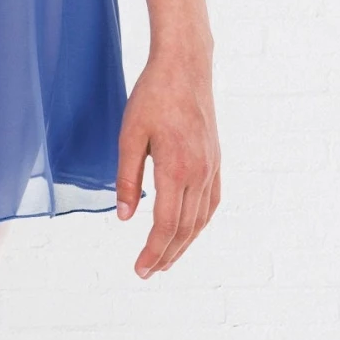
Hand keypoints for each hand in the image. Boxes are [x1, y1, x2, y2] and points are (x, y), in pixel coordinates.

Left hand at [115, 46, 219, 277]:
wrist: (185, 66)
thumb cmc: (153, 95)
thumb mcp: (130, 133)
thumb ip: (126, 177)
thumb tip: (124, 217)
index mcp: (176, 168)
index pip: (165, 224)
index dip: (153, 251)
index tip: (140, 270)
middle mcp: (199, 173)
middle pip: (184, 228)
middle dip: (166, 254)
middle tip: (147, 272)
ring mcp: (211, 167)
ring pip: (200, 219)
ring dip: (184, 243)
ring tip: (165, 259)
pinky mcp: (215, 160)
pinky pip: (211, 202)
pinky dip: (199, 223)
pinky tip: (189, 229)